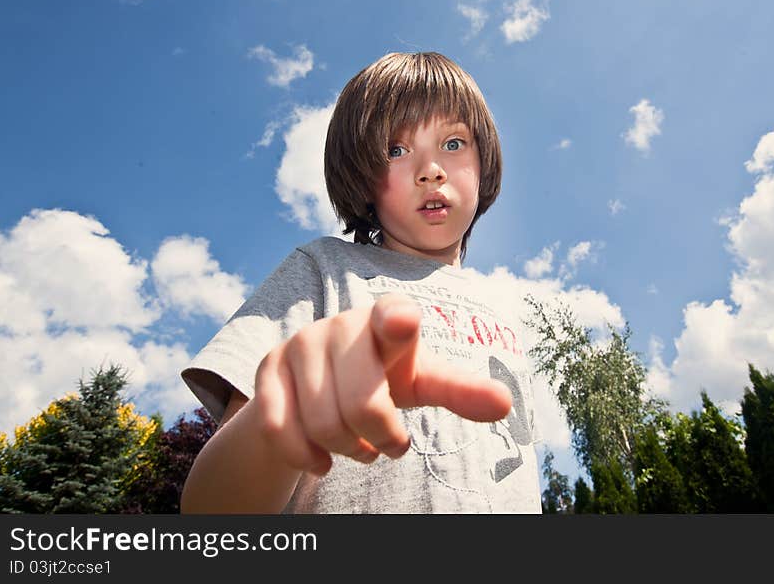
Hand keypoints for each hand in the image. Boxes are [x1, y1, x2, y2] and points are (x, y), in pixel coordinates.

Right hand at [252, 293, 512, 475]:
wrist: (322, 380)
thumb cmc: (386, 375)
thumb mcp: (424, 381)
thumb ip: (460, 390)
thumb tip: (506, 404)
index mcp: (387, 319)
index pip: (394, 316)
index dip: (398, 322)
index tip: (403, 324)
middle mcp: (339, 325)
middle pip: (362, 405)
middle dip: (382, 438)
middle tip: (389, 443)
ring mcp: (299, 343)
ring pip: (323, 425)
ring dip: (348, 450)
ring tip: (359, 444)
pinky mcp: (267, 368)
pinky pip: (281, 430)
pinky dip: (307, 457)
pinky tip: (322, 457)